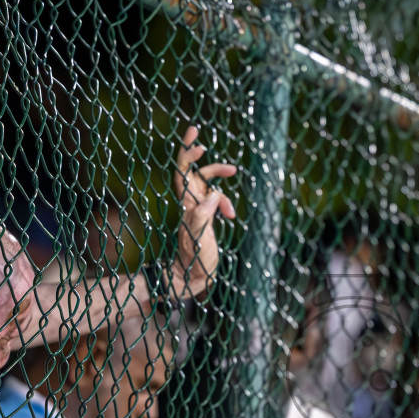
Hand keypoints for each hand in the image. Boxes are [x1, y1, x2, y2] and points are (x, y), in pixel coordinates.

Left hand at [170, 124, 236, 299]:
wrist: (191, 277)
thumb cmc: (194, 260)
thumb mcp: (199, 237)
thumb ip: (203, 215)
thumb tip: (213, 195)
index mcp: (187, 204)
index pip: (183, 172)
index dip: (188, 154)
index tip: (197, 139)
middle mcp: (190, 203)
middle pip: (196, 174)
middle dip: (208, 163)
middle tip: (224, 162)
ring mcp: (198, 209)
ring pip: (208, 185)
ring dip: (221, 182)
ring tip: (235, 181)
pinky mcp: (206, 216)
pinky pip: (215, 200)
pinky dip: (225, 202)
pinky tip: (231, 215)